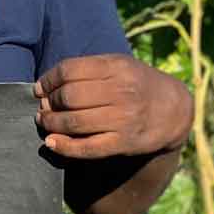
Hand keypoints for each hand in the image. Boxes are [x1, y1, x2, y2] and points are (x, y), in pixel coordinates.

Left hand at [34, 53, 192, 161]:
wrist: (173, 110)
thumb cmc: (136, 84)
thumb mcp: (119, 65)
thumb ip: (86, 70)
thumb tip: (44, 86)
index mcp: (117, 67)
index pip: (69, 70)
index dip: (48, 80)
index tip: (40, 88)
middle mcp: (122, 92)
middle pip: (69, 96)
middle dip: (49, 103)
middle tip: (44, 106)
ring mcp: (124, 119)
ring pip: (74, 122)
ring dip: (51, 124)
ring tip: (45, 122)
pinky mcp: (124, 143)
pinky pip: (86, 148)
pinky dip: (63, 146)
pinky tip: (51, 142)